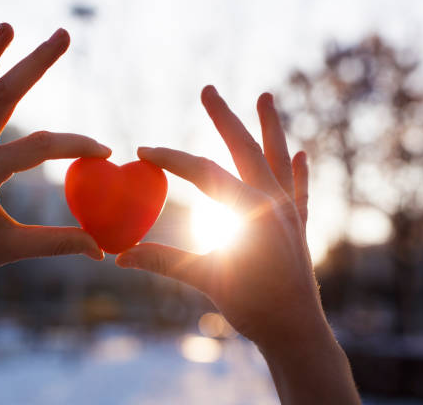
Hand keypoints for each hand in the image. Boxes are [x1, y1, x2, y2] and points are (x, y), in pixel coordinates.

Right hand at [116, 86, 359, 403]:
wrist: (297, 333)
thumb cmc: (253, 308)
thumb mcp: (206, 279)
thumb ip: (164, 261)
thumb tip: (120, 257)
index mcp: (250, 210)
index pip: (204, 172)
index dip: (171, 159)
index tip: (143, 151)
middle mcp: (273, 202)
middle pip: (244, 149)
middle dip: (224, 118)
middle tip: (208, 89)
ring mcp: (289, 211)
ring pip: (277, 158)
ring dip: (270, 127)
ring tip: (266, 96)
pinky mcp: (298, 225)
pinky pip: (299, 190)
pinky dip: (299, 171)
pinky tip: (302, 153)